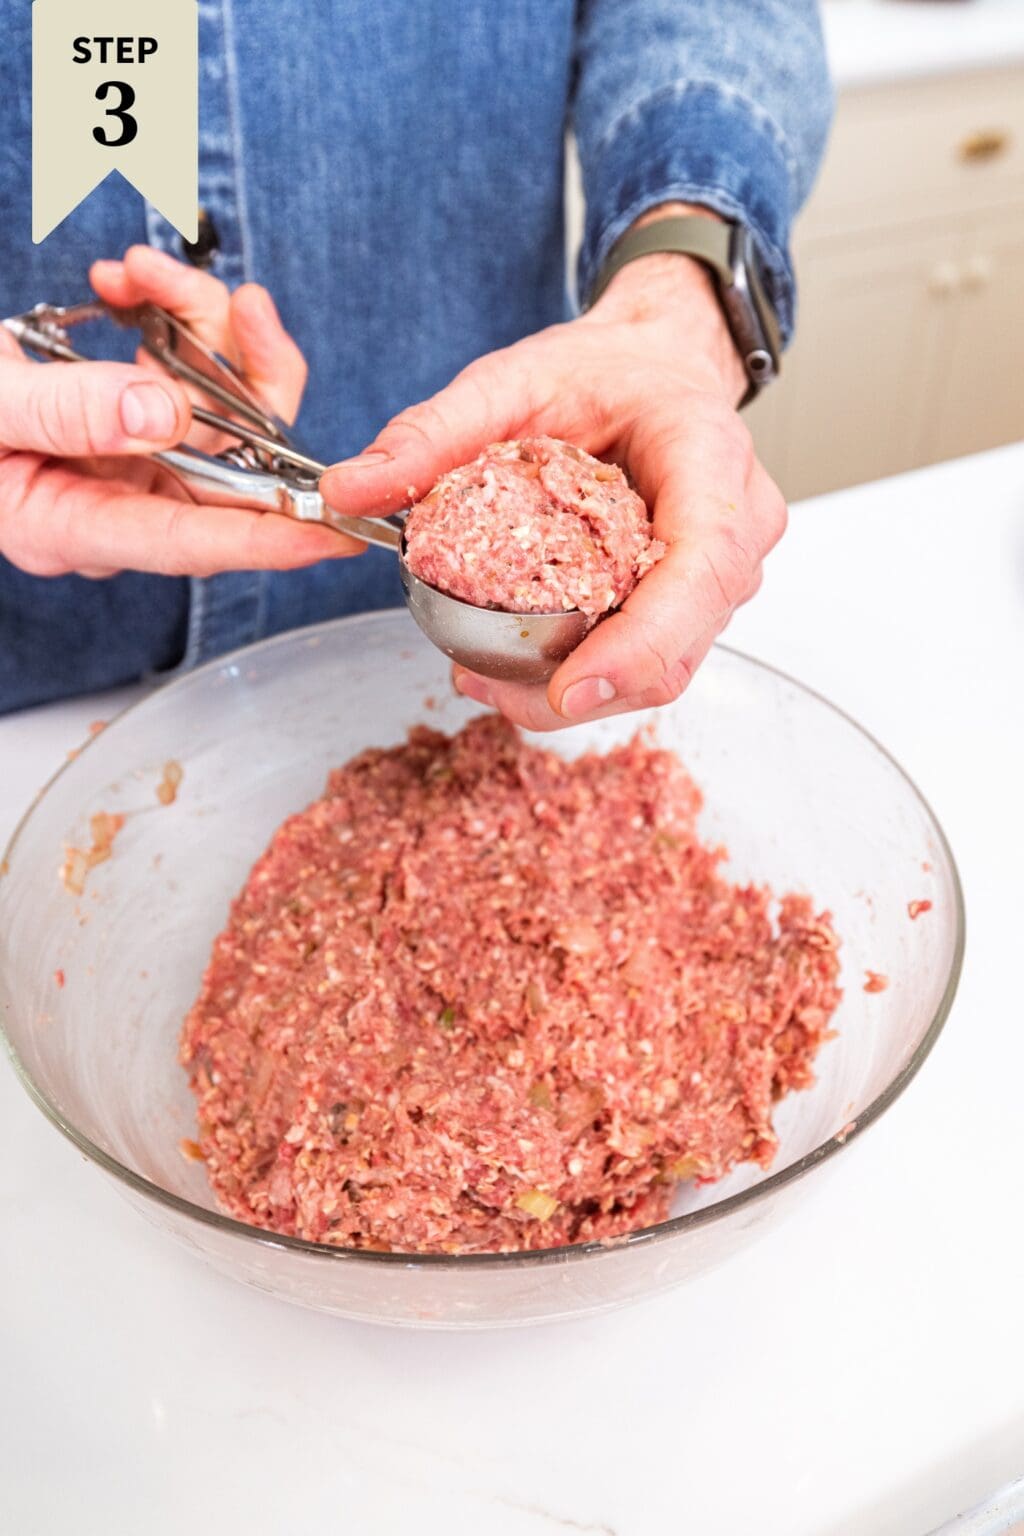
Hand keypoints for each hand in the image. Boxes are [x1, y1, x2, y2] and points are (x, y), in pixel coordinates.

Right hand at [0, 245, 356, 578]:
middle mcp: (118, 499)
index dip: (267, 539)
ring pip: (216, 402)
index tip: (333, 534)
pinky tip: (125, 278)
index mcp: (73, 527)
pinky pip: (184, 366)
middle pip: (227, 462)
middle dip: (243, 374)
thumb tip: (161, 413)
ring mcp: (129, 458)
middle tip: (243, 305)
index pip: (189, 542)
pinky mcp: (132, 413)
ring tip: (143, 268)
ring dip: (195, 322)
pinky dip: (168, 312)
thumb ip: (64, 411)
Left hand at [320, 207, 785, 729]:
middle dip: (584, 690)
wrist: (655, 366)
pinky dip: (588, 676)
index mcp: (707, 462)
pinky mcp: (695, 604)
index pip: (699, 572)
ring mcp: (723, 576)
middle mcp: (737, 529)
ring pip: (666, 669)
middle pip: (678, 647)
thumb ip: (431, 432)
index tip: (566, 688)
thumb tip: (348, 487)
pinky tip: (520, 669)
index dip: (639, 645)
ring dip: (578, 694)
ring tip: (484, 678)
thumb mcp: (511, 380)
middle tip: (481, 683)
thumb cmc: (604, 371)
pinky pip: (652, 659)